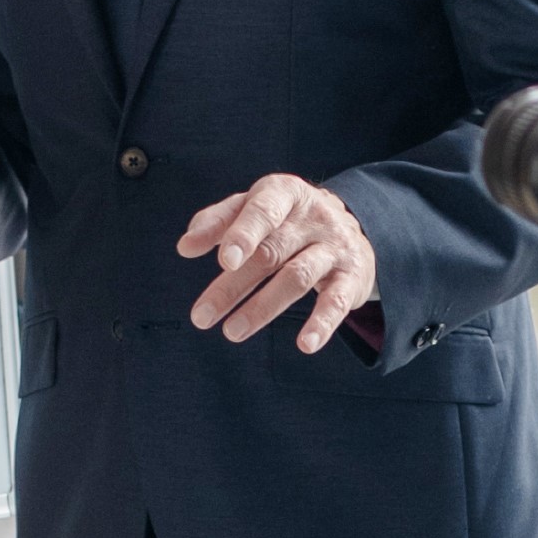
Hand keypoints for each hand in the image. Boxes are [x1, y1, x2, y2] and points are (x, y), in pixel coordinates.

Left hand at [179, 173, 377, 351]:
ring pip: (297, 277)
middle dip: (233, 286)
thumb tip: (185, 246)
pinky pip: (337, 302)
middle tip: (202, 316)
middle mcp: (313, 218)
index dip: (244, 235)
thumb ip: (218, 222)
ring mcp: (335, 247)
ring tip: (232, 332)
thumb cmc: (286, 218)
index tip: (224, 261)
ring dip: (263, 307)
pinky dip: (321, 323)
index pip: (264, 211)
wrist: (351, 224)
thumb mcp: (253, 207)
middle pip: (270, 253)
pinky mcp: (352, 277)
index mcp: (285, 193)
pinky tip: (305, 344)